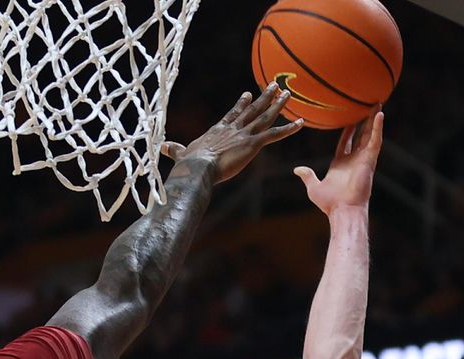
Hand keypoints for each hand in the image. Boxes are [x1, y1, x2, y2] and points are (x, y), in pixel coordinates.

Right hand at [161, 83, 303, 183]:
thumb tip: (162, 147)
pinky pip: (274, 134)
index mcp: (218, 130)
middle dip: (264, 97)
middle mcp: (233, 129)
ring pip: (264, 116)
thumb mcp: (181, 154)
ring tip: (288, 93)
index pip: (232, 114)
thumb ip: (175, 150)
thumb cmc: (189, 164)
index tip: (248, 94)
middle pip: (252, 110)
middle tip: (274, 85)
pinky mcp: (252, 144)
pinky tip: (301, 123)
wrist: (198, 167)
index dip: (241, 104)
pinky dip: (288, 129)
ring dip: (277, 104)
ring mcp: (244, 134)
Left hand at [294, 109, 383, 215]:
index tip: (349, 118)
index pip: (346, 142)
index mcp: (341, 164)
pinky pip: (375, 140)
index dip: (348, 131)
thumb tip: (297, 169)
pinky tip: (379, 114)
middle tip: (368, 107)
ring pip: (370, 134)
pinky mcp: (369, 159)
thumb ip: (307, 176)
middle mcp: (354, 159)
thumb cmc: (330, 203)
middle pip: (361, 136)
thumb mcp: (314, 187)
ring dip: (374, 119)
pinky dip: (378, 127)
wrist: (342, 209)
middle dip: (364, 122)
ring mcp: (363, 159)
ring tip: (377, 104)